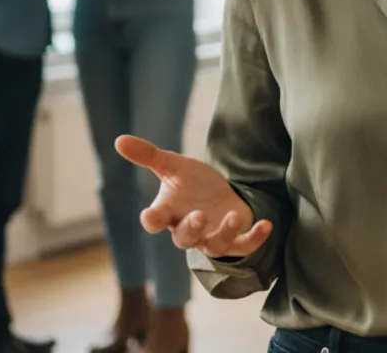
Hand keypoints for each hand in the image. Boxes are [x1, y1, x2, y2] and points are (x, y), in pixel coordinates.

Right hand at [114, 135, 270, 258]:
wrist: (220, 195)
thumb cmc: (192, 183)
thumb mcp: (173, 166)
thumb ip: (148, 156)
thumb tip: (118, 140)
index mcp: (169, 212)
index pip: (155, 222)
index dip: (152, 220)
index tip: (150, 216)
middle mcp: (188, 229)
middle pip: (184, 238)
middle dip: (192, 229)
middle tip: (199, 216)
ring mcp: (211, 237)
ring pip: (213, 246)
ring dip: (224, 233)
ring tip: (233, 216)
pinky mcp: (235, 240)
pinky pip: (244, 246)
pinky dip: (255, 239)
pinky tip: (267, 224)